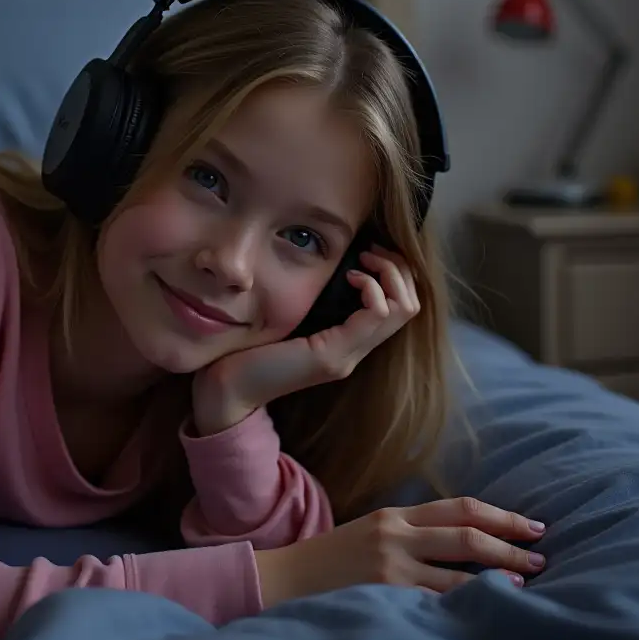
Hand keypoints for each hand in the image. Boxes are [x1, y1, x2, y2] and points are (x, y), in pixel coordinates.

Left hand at [192, 246, 419, 434]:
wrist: (228, 389)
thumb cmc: (250, 349)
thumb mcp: (292, 317)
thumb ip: (314, 301)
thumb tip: (330, 264)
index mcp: (347, 343)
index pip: (401, 307)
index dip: (395, 272)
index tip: (369, 251)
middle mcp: (355, 353)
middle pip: (410, 305)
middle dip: (398, 268)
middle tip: (372, 250)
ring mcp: (347, 356)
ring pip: (402, 308)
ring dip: (389, 273)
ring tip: (364, 259)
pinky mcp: (332, 356)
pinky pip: (376, 314)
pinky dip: (371, 287)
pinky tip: (351, 276)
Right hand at [254, 497, 546, 605]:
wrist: (286, 579)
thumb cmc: (334, 561)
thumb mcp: (372, 533)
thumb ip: (412, 533)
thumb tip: (467, 542)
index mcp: (396, 515)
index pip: (461, 508)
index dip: (501, 516)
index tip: (533, 526)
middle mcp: (397, 534)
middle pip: (468, 535)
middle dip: (511, 546)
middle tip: (542, 557)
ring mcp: (391, 566)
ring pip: (460, 573)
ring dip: (500, 579)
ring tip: (526, 586)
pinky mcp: (386, 595)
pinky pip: (439, 603)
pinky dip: (470, 605)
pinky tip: (490, 609)